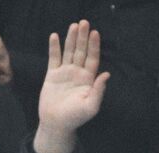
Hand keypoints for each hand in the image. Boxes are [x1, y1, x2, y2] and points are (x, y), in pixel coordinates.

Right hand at [33, 20, 109, 152]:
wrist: (56, 124)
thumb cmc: (75, 118)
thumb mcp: (91, 107)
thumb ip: (99, 91)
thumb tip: (107, 74)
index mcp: (88, 79)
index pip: (92, 58)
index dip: (94, 46)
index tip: (95, 33)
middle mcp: (77, 73)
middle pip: (81, 51)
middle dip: (83, 37)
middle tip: (84, 23)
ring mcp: (64, 73)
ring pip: (69, 52)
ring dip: (71, 39)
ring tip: (73, 26)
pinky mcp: (52, 75)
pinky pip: (54, 58)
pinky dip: (54, 48)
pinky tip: (54, 36)